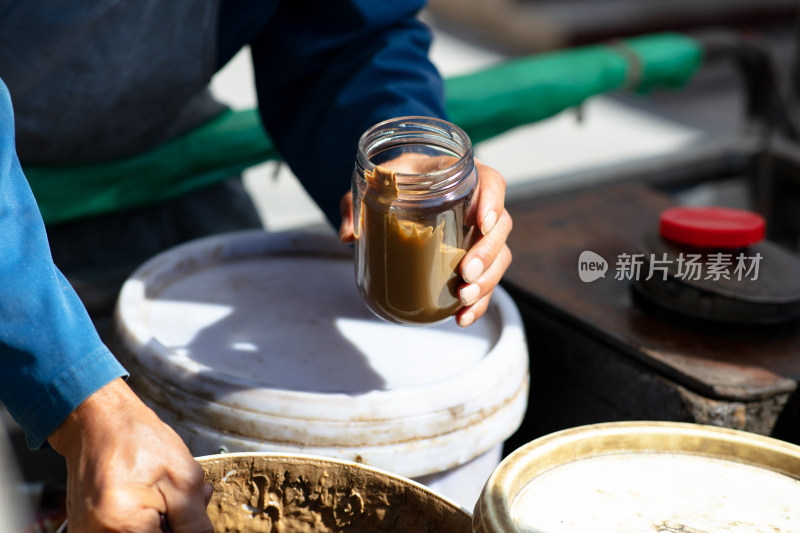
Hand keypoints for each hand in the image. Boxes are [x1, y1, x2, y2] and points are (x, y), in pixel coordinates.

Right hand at [48, 378, 213, 532]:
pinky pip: (126, 532)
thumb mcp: (184, 478)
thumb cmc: (138, 439)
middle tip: (188, 502)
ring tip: (169, 495)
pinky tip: (155, 499)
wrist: (99, 419)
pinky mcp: (86, 529)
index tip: (193, 513)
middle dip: (176, 526)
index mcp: (124, 523)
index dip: (185, 529)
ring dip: (163, 523)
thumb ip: (195, 523)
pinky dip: (146, 521)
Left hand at [339, 158, 512, 326]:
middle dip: (487, 254)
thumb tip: (348, 235)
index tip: (482, 223)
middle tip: (465, 273)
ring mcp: (477, 234)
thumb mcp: (370, 186)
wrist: (395, 192)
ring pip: (499, 257)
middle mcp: (475, 204)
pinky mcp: (471, 259)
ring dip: (487, 281)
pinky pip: (486, 280)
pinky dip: (478, 303)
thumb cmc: (391, 183)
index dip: (493, 202)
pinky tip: (462, 318)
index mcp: (458, 177)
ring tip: (464, 298)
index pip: (491, 183)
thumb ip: (355, 205)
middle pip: (501, 227)